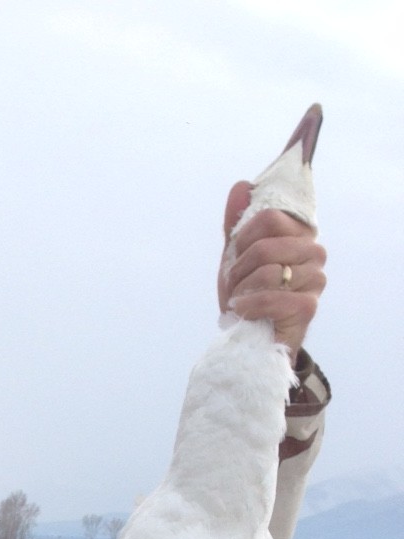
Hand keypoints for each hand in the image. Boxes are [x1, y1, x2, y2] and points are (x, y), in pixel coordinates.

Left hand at [219, 181, 325, 359]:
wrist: (250, 339)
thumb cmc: (247, 295)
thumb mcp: (235, 258)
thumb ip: (236, 223)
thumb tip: (242, 185)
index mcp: (300, 234)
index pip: (268, 217)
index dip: (242, 239)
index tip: (237, 258)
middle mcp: (314, 252)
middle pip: (265, 245)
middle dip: (238, 269)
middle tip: (235, 285)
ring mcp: (316, 279)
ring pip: (268, 271)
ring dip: (242, 290)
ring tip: (241, 300)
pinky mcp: (309, 306)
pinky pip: (272, 297)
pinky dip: (249, 306)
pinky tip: (244, 312)